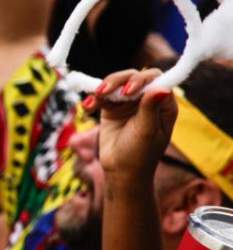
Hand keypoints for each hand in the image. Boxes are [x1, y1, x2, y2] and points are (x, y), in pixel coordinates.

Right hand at [87, 68, 175, 183]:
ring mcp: (128, 103)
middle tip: (106, 92)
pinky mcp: (111, 109)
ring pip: (115, 84)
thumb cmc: (140, 155)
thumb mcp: (147, 132)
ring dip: (104, 87)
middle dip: (118, 81)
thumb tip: (161, 88)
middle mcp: (146, 100)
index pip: (154, 80)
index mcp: (162, 104)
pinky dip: (93, 99)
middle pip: (132, 77)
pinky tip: (87, 107)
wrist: (120, 172)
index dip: (141, 80)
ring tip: (95, 97)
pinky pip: (101, 97)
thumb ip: (150, 108)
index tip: (128, 91)